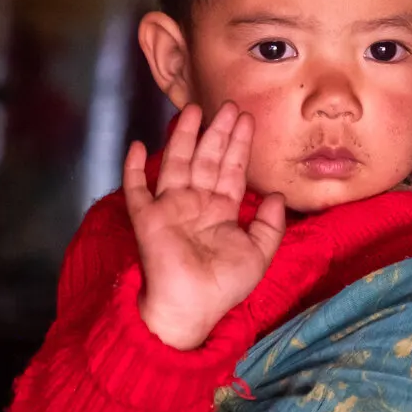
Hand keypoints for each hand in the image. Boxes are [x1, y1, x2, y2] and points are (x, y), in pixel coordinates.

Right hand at [125, 103, 285, 350]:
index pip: (232, 170)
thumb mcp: (259, 254)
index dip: (239, 145)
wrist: (192, 307)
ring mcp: (170, 208)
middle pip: (207, 159)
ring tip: (192, 109)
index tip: (247, 118)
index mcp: (221, 211)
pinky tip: (137, 145)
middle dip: (218, 132)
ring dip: (183, 136)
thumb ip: (271, 225)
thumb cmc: (224, 286)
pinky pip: (137, 189)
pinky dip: (133, 168)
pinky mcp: (148, 218)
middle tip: (228, 104)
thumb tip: (278, 195)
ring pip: (178, 163)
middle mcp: (196, 204)